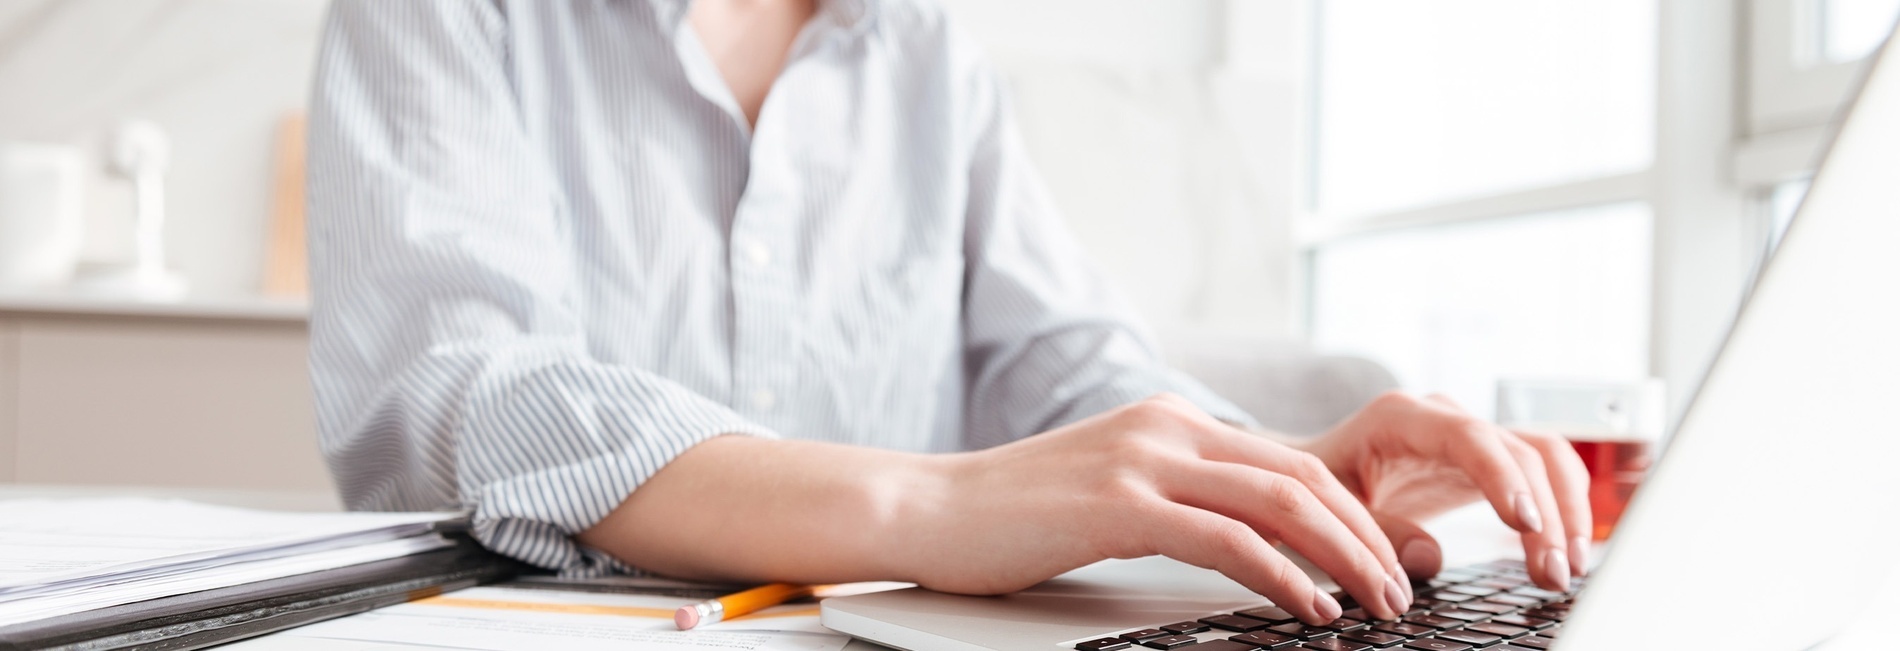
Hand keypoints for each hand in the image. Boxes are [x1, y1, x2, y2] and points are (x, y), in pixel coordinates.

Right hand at [898, 393, 1414, 623]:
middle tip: (1401, 590)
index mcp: (1172, 422)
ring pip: (1280, 502)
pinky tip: (1310, 609)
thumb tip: (1250, 546)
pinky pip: (1227, 540)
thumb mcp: (1113, 493)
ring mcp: (1143, 461)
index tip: (1384, 562)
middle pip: (1303, 476)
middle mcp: (1167, 427)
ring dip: (1344, 558)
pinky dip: (1284, 576)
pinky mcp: (1119, 504)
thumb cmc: (1014, 517)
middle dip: (1367, 538)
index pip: (1290, 462)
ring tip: (1376, 605)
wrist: (927, 509)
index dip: (1352, 515)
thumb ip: (1178, 500)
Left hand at [1299, 392, 1591, 590]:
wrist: (1316, 471)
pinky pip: (1541, 473)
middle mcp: (1444, 417)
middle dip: (1544, 514)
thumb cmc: (1320, 486)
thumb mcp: (1333, 508)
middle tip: (1552, 573)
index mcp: (1400, 418)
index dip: (1502, 478)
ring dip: (1566, 511)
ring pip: (1543, 457)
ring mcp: (1471, 435)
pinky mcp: (1488, 459)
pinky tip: (1565, 552)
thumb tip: (1429, 559)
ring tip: (1566, 569)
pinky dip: (1561, 507)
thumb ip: (1376, 530)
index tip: (1524, 524)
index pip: (1468, 437)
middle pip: (1517, 451)